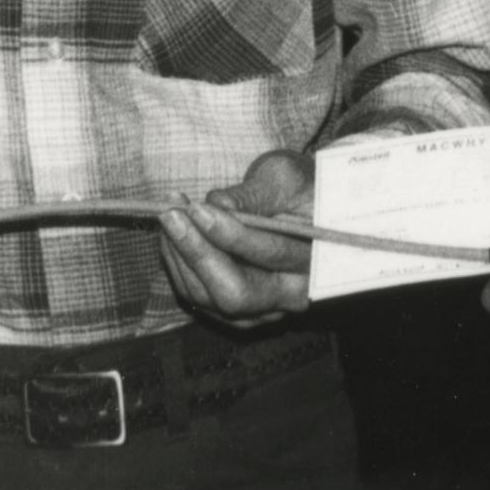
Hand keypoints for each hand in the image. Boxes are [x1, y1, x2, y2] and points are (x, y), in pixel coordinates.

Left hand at [159, 148, 315, 325]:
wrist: (303, 210)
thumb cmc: (298, 189)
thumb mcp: (285, 178)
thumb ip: (254, 194)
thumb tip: (215, 205)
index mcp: (319, 261)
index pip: (271, 255)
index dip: (230, 233)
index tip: (197, 208)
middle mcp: (293, 296)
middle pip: (235, 293)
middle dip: (198, 254)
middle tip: (171, 215)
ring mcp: (263, 310)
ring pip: (209, 298)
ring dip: (181, 255)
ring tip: (170, 215)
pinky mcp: (237, 311)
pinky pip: (198, 296)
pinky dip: (179, 265)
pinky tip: (173, 233)